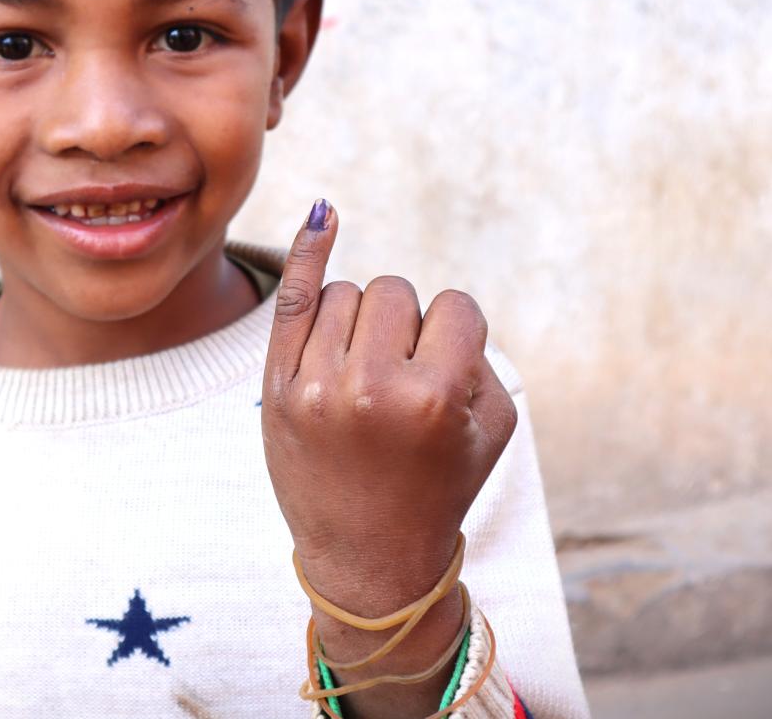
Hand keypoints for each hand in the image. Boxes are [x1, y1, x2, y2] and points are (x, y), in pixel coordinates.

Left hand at [261, 200, 516, 712]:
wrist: (369, 555)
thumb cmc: (441, 482)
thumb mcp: (492, 424)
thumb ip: (478, 349)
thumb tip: (426, 294)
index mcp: (433, 397)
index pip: (454, 308)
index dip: (455, 338)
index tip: (444, 380)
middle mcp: (370, 386)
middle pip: (396, 292)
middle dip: (406, 327)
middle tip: (401, 384)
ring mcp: (316, 385)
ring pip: (348, 293)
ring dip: (362, 324)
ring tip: (365, 381)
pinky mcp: (279, 386)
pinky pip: (294, 296)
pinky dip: (309, 252)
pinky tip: (324, 216)